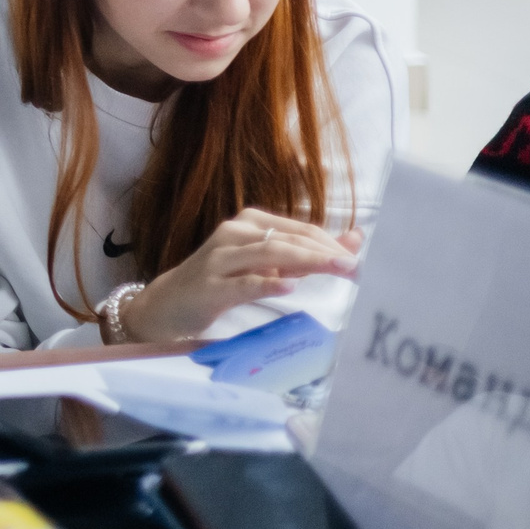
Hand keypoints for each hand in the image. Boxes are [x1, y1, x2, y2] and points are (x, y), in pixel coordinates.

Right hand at [120, 207, 362, 342]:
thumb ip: (307, 253)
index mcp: (250, 223)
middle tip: (359, 269)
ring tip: (339, 269)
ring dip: (308, 262)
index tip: (362, 262)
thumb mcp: (267, 265)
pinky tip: (288, 287)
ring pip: (270, 254)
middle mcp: (234, 233)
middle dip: (327, 253)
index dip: (333, 244)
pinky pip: (242, 282)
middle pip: (289, 239)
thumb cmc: (222, 281)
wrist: (168, 305)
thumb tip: (357, 239)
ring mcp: (219, 258)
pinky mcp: (210, 286)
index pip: (302, 229)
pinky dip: (267, 283)